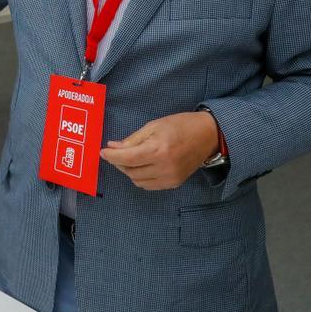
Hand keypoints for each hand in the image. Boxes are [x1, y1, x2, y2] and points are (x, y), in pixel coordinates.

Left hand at [100, 111, 220, 190]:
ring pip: (137, 181)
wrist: (208, 135)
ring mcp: (170, 178)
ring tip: (129, 158)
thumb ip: (132, 139)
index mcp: (158, 150)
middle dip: (118, 162)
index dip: (111, 157)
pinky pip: (149, 185)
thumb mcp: (153, 126)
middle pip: (130, 171)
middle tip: (116, 152)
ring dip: (128, 170)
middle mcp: (164, 167)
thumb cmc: (180, 125)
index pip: (127, 159)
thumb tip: (113, 147)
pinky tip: (141, 166)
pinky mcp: (174, 183)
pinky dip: (140, 177)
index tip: (102, 152)